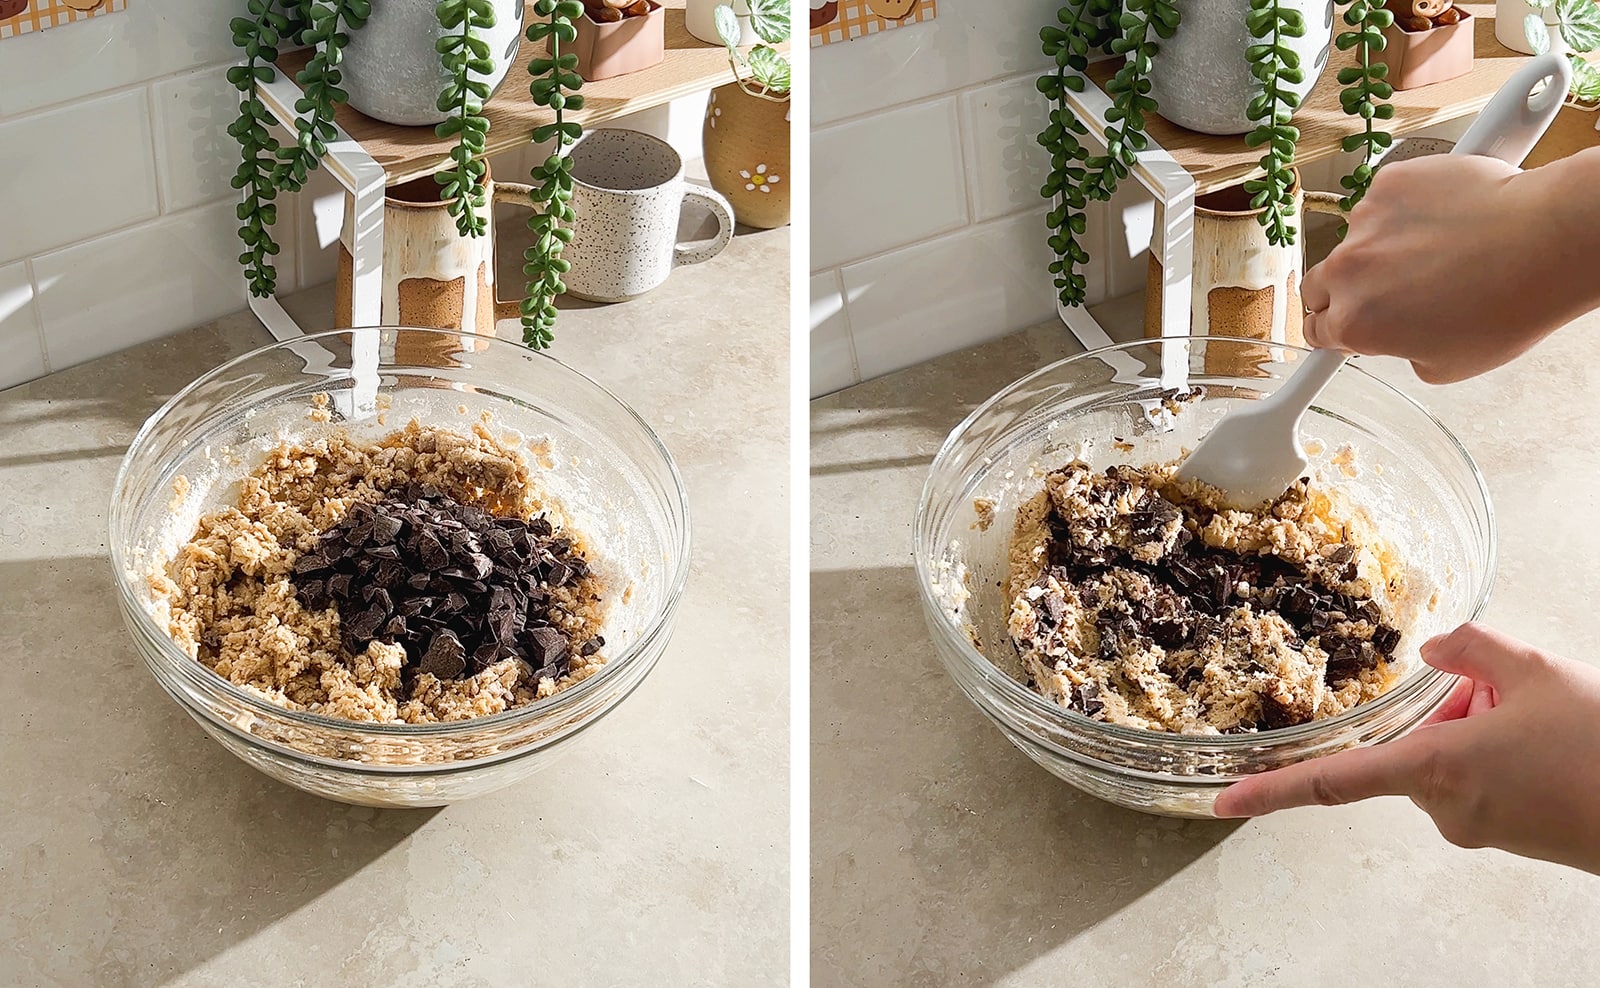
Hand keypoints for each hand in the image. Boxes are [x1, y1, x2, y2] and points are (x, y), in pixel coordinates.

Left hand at [1212, 623, 1599, 875]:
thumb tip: (1433, 646)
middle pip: (1411, 744)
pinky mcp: (1503, 832)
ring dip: (1479, 726)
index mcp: (1436, 770)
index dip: (1273, 791)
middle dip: (1449, 708)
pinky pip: (1477, 777)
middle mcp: (1446, 806)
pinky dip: (1499, 747)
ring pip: (1448, 757)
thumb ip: (1470, 649)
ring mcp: (1475, 825)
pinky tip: (1546, 737)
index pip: (1334, 783)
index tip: (1224, 802)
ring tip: (1540, 717)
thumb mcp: (1536, 671)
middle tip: (1508, 692)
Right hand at [1301, 150, 1599, 383]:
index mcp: (1355, 323)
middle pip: (1320, 282)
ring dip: (1384, 244)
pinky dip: (1408, 206)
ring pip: (1358, 238)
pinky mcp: (1390, 183)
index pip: (1314, 328)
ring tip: (1442, 248)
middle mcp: (1347, 272)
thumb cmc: (1508, 306)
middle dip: (1345, 288)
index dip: (1333, 328)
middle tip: (1390, 288)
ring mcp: (1365, 222)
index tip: (1344, 324)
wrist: (1546, 243)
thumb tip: (1402, 336)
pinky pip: (1386, 199)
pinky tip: (1449, 217)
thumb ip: (1403, 351)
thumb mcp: (1449, 365)